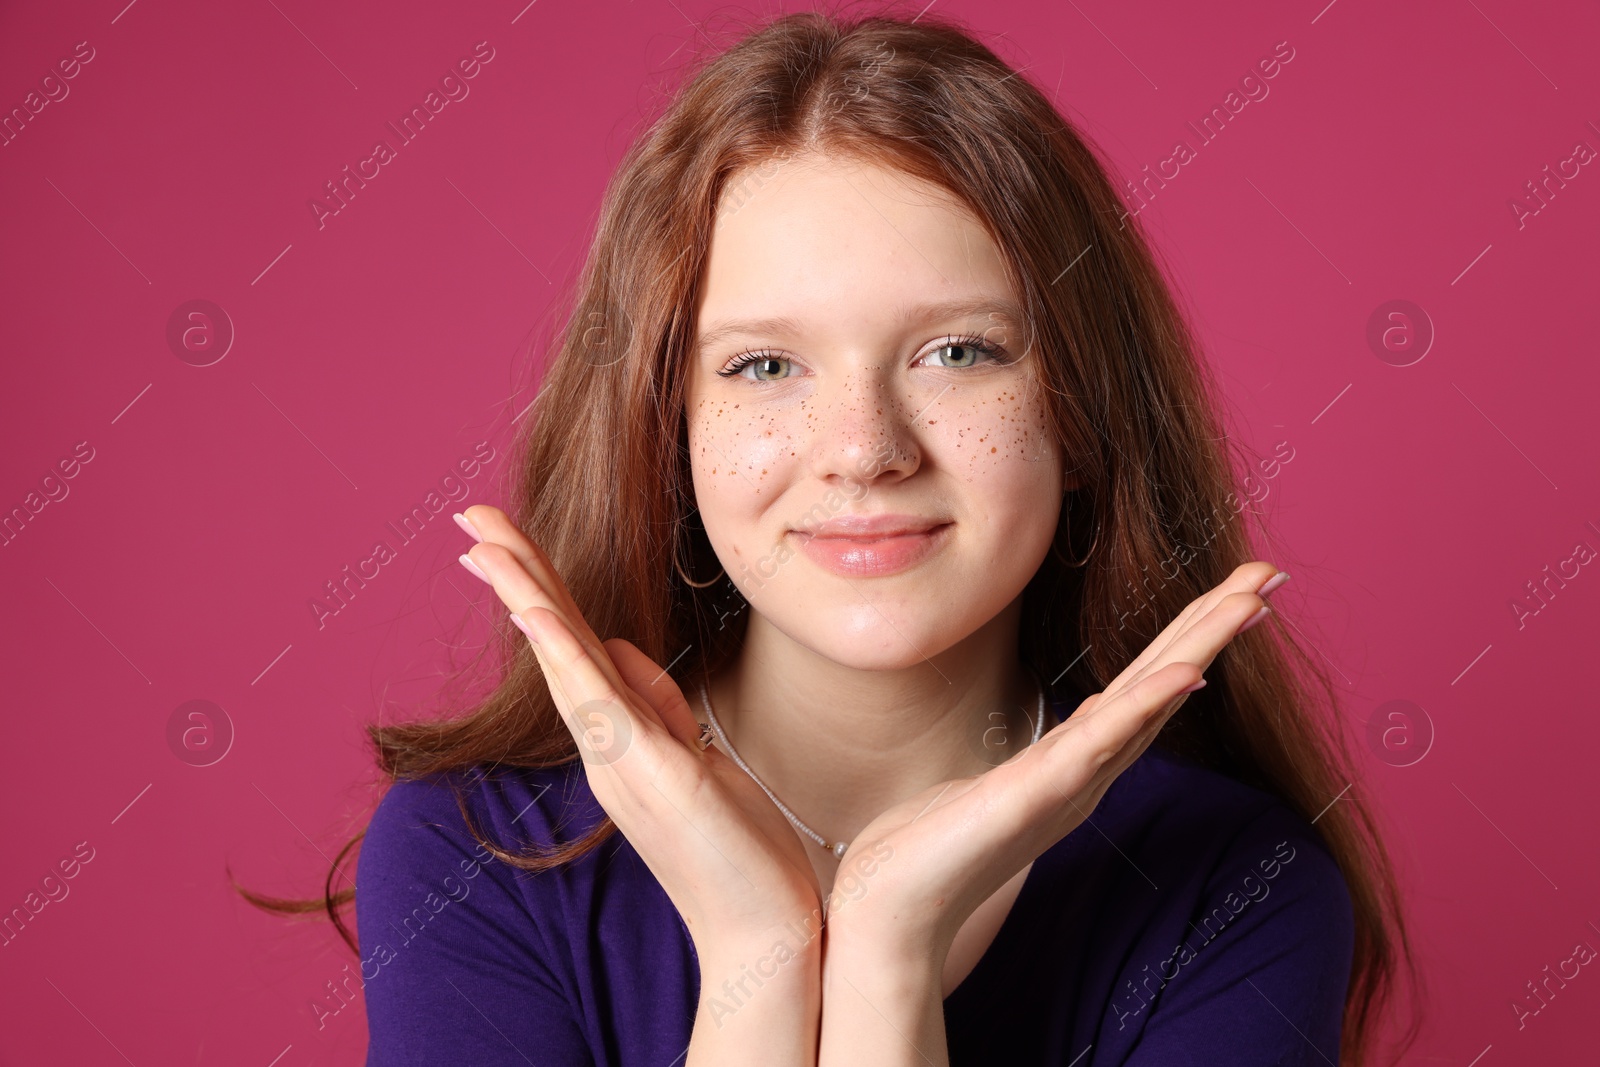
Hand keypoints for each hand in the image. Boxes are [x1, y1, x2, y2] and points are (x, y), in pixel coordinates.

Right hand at [454, 505, 824, 960]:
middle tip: (469, 514)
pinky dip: (563, 654)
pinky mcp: (651, 775)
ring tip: (484, 542)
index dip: (539, 588)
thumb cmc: (738, 851)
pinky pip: (598, 703)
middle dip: (515, 573)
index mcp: (620, 736)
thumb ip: (659, 703)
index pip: (574, 645)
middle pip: (555, 641)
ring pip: (564, 661)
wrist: (764, 933)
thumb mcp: (698, 759)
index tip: (501, 540)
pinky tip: (535, 611)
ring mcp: (622, 759)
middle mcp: (607, 744)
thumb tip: (625, 645)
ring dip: (524, 596)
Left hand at [820, 561, 1286, 961]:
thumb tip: (1044, 751)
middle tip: (1269, 573)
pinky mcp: (1034, 795)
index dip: (1192, 639)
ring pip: (1147, 702)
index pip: (1146, 690)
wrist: (889, 913)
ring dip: (1199, 648)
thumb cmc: (927, 853)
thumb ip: (1028, 769)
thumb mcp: (990, 792)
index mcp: (1075, 765)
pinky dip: (1143, 707)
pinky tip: (1184, 674)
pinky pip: (1099, 743)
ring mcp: (1065, 784)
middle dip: (1216, 627)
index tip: (1236, 591)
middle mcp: (1085, 773)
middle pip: (1164, 685)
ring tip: (1248, 600)